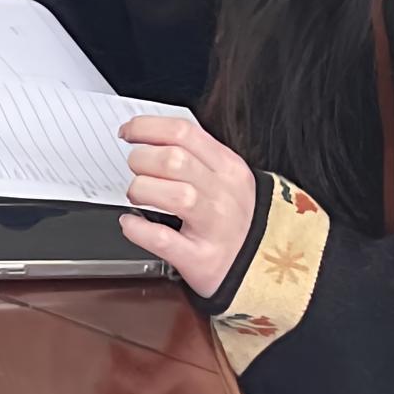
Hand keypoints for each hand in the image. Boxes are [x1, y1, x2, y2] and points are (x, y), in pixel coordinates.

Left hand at [119, 115, 256, 297]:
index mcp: (228, 168)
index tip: (128, 132)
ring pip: (173, 194)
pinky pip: (162, 238)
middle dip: (141, 160)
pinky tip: (130, 223)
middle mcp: (223, 194)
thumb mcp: (226, 179)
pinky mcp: (201, 258)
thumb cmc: (234, 218)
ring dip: (141, 190)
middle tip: (135, 170)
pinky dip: (137, 228)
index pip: (183, 132)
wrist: (265, 266)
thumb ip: (194, 156)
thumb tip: (146, 135)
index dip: (146, 127)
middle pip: (174, 160)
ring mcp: (214, 227)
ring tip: (136, 195)